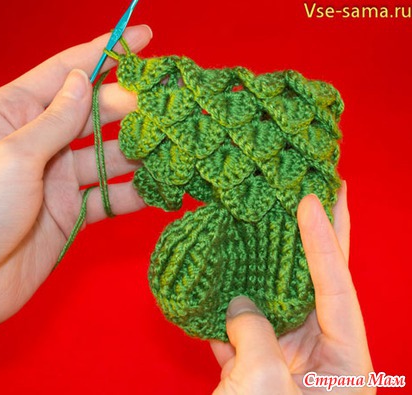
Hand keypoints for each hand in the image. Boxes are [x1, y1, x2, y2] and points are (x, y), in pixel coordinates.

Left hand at [0, 25, 151, 389]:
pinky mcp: (72, 210)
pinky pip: (110, 195)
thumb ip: (55, 120)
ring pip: (108, 154)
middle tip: (168, 104)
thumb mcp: (13, 157)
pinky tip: (161, 189)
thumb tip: (84, 78)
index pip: (67, 71)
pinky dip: (134, 193)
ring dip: (140, 152)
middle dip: (131, 105)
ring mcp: (58, 176)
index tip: (145, 36)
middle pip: (95, 112)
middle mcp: (40, 139)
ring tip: (175, 146)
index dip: (106, 51)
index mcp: (15, 113)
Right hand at [211, 183, 374, 393]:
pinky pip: (245, 324)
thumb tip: (238, 303)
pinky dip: (232, 299)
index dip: (324, 243)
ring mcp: (285, 359)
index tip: (311, 201)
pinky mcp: (254, 367)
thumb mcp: (266, 383)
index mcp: (343, 367)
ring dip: (267, 262)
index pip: (338, 291)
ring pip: (276, 299)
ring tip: (270, 217)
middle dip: (319, 236)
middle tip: (323, 190)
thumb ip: (254, 334)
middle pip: (316, 285)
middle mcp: (318, 356)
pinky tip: (224, 268)